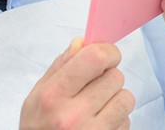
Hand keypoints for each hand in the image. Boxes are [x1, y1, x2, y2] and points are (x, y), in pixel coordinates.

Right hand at [19, 37, 134, 128]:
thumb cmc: (38, 126)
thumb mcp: (37, 94)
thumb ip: (60, 66)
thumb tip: (81, 42)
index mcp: (53, 95)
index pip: (95, 58)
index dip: (107, 51)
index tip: (106, 55)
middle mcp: (72, 116)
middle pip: (115, 77)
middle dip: (108, 77)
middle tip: (94, 87)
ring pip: (126, 98)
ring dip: (116, 99)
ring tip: (98, 106)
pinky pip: (127, 121)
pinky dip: (117, 120)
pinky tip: (100, 124)